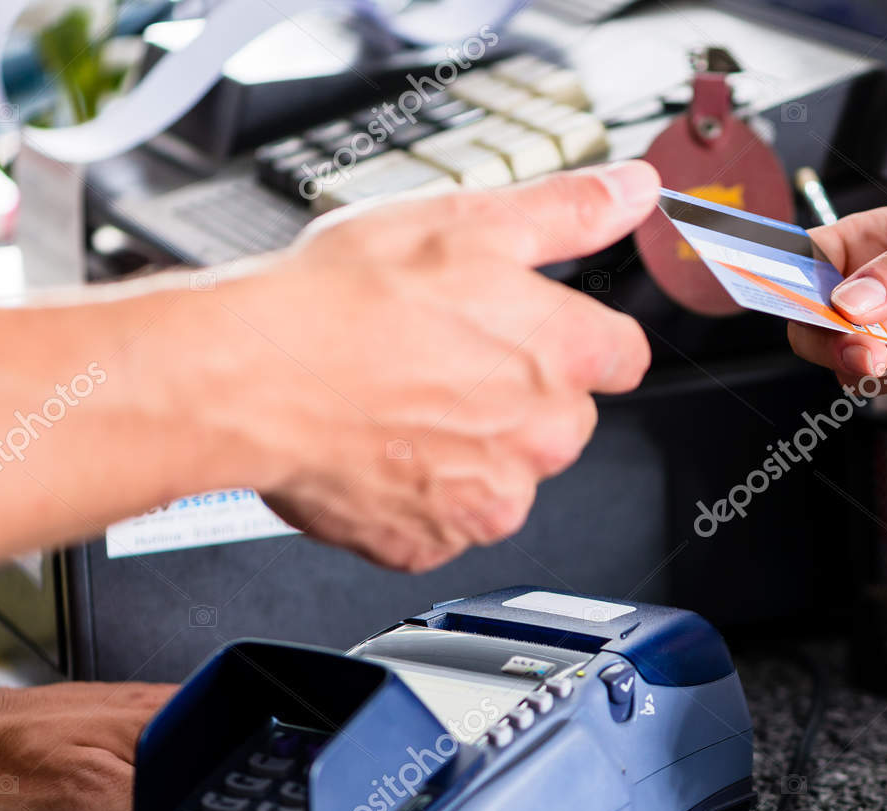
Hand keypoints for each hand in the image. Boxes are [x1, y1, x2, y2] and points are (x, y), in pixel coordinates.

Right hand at [177, 161, 658, 572]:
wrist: (251, 377)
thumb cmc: (347, 300)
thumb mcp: (468, 221)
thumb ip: (569, 212)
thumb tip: (636, 191)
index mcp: (565, 357)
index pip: (620, 355)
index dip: (572, 335)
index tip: (528, 329)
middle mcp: (544, 438)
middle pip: (562, 418)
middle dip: (516, 393)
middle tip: (441, 357)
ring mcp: (489, 500)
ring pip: (503, 472)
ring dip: (468, 448)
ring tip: (400, 400)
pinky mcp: (434, 542)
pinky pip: (443, 519)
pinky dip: (416, 493)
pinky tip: (377, 446)